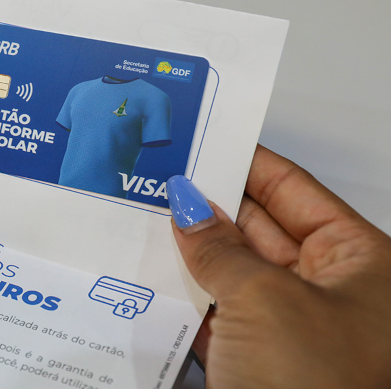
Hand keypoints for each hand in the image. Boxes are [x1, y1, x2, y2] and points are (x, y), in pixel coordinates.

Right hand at [167, 145, 390, 387]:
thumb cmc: (316, 386)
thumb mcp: (264, 298)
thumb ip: (220, 247)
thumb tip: (187, 206)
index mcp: (359, 262)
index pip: (295, 191)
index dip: (249, 162)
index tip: (204, 139)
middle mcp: (328, 290)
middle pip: (260, 228)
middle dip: (210, 204)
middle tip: (158, 176)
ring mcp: (290, 327)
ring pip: (232, 272)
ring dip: (191, 250)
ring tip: (142, 215)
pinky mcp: (257, 361)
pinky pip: (217, 313)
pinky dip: (185, 295)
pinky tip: (149, 273)